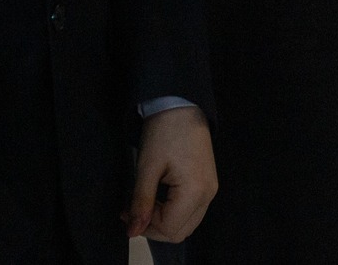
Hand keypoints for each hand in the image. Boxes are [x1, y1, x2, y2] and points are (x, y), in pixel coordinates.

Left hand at [127, 105, 215, 242]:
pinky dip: (173, 212)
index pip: (169, 229)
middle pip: (180, 232)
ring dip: (163, 221)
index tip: (127, 211)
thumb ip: (141, 203)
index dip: (146, 227)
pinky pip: (191, 211)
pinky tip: (158, 198)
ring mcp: (211, 189)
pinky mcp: (208, 183)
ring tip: (144, 203)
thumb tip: (132, 231)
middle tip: (133, 210)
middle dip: (154, 227)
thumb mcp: (147, 168)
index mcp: (195, 191)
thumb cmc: (163, 133)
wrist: (182, 105)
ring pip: (187, 224)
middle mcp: (208, 194)